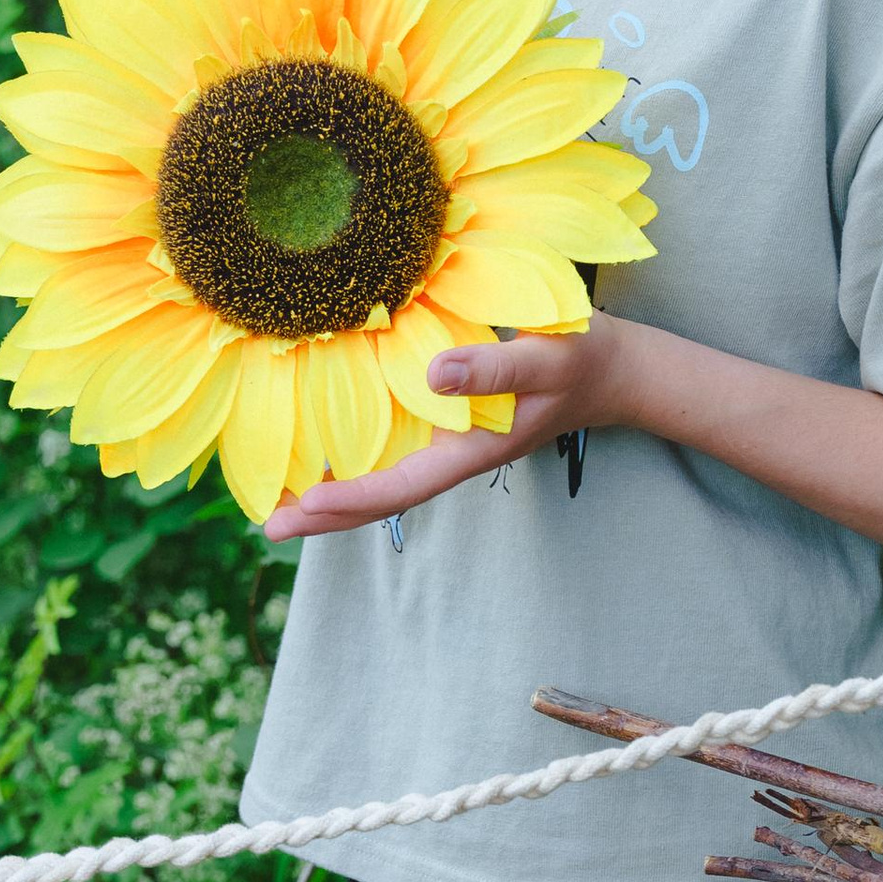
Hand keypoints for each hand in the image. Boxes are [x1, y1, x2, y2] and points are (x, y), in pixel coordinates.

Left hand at [262, 325, 626, 539]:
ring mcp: (451, 444)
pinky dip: (357, 456)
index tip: (300, 506)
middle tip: (268, 524)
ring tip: (279, 498)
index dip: (350, 499)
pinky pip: (396, 449)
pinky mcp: (451, 423)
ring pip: (385, 478)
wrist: (615, 369)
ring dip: (335, 491)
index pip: (401, 487)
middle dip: (327, 513)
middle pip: (382, 497)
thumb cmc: (580, 360)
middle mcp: (454, 454)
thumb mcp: (545, 357)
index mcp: (471, 450)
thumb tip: (432, 374)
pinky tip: (324, 448)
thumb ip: (493, 368)